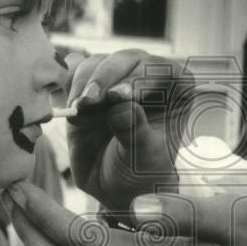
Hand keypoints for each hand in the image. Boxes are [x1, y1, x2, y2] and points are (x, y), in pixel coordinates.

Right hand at [66, 49, 194, 212]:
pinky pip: (77, 71)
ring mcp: (118, 80)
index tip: (117, 97)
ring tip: (78, 108)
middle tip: (90, 100)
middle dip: (106, 76)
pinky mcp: (91, 86)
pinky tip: (71, 105)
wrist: (115, 186)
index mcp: (176, 92)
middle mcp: (149, 79)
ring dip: (85, 81)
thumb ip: (135, 132)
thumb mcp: (143, 158)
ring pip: (100, 61)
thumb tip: (122, 106)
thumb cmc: (141, 173)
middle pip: (129, 59)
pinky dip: (70, 83)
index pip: (165, 71)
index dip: (141, 78)